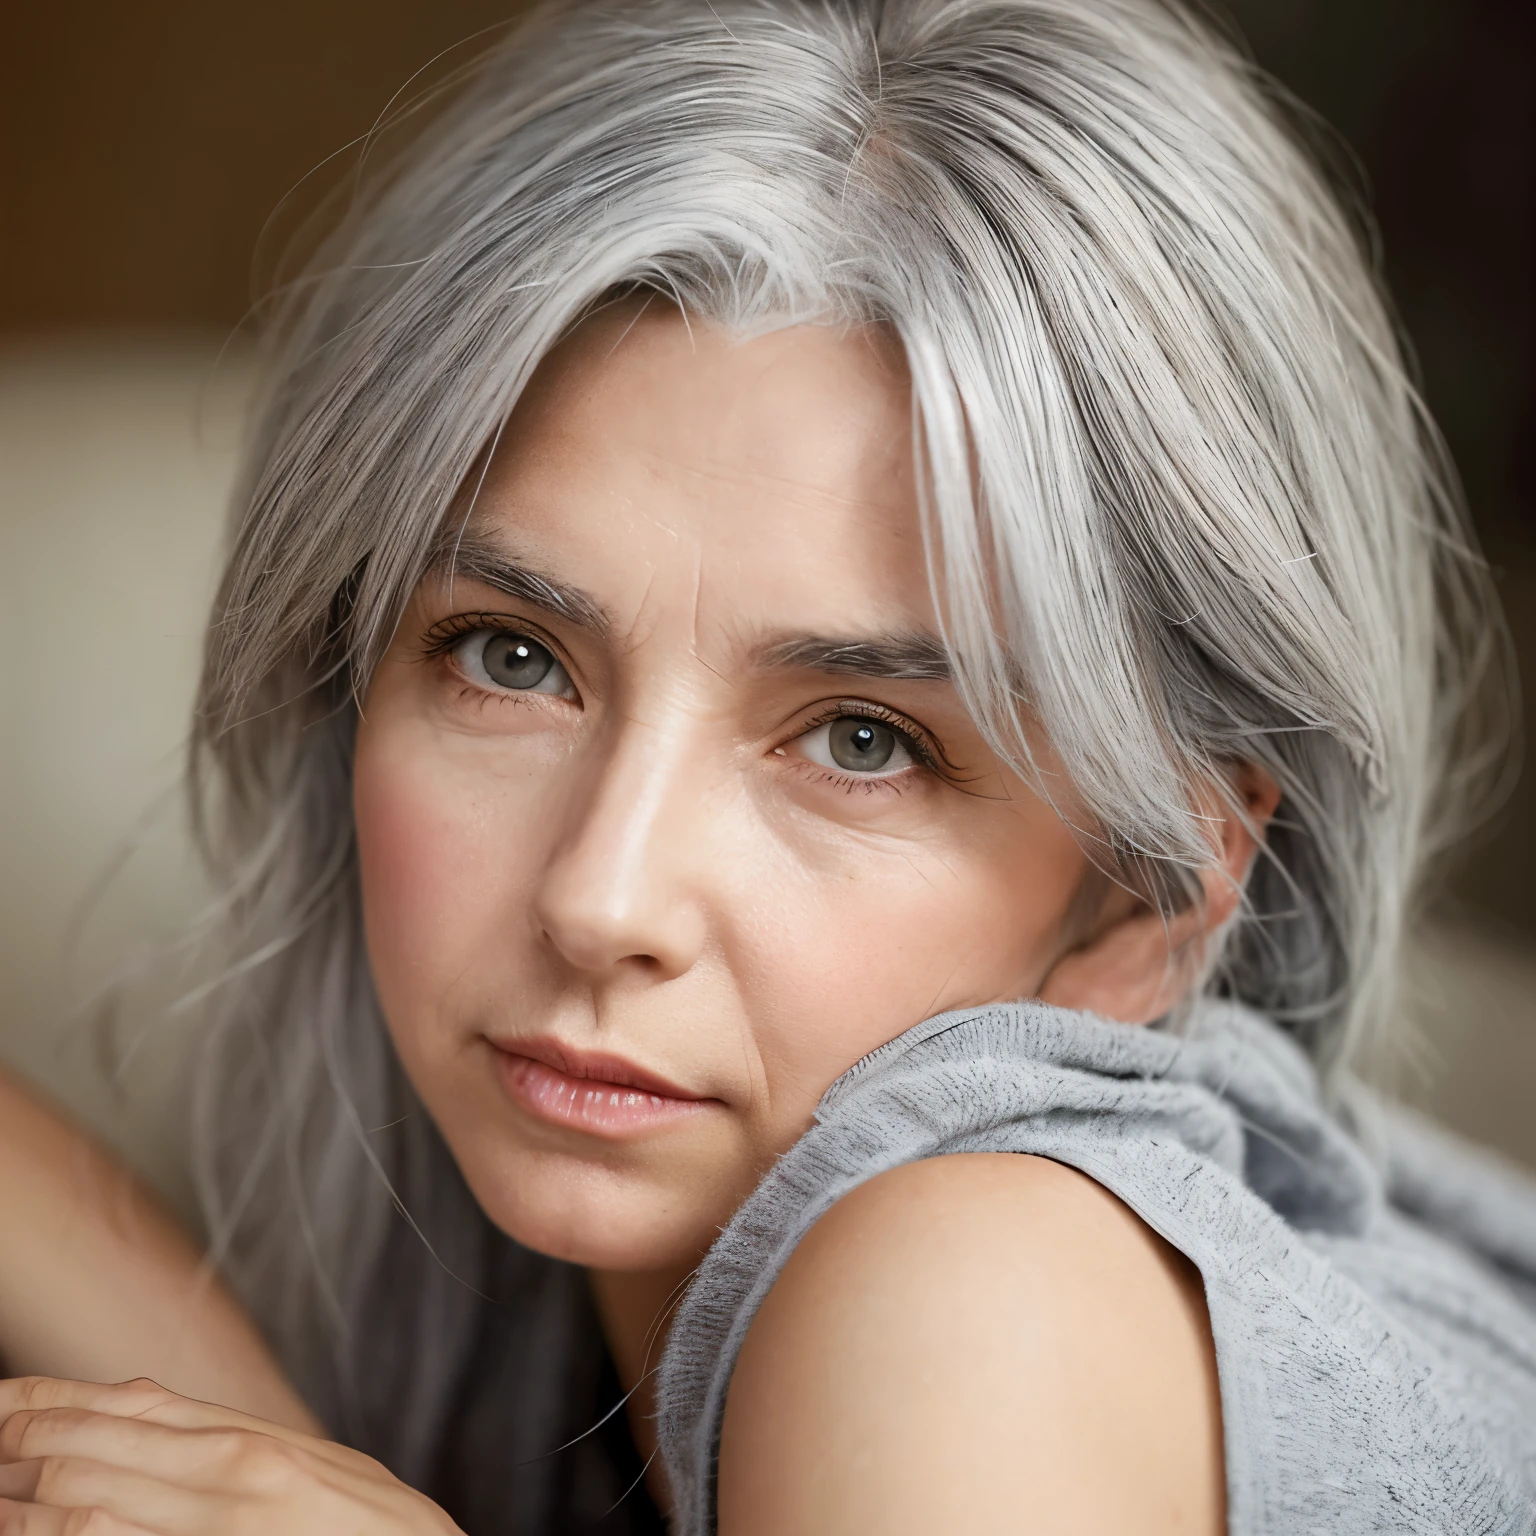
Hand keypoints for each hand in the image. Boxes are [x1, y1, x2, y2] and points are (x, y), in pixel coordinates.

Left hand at [0, 1377, 463, 1533]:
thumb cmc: (376, 1534)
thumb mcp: (314, 1468)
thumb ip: (237, 1447)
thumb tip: (160, 1426)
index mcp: (251, 1440)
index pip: (128, 1405)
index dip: (49, 1400)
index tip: (1, 1398)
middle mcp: (227, 1474)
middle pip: (91, 1448)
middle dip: (16, 1442)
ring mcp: (215, 1529)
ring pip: (81, 1505)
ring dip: (16, 1499)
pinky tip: (24, 1531)